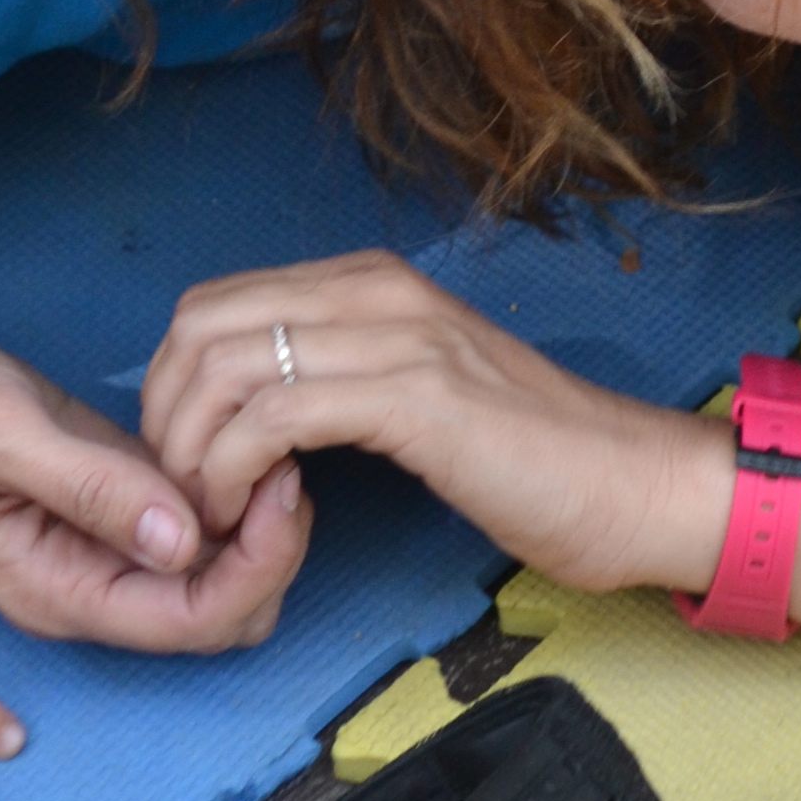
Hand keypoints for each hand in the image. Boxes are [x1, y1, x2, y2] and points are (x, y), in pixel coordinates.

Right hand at [0, 313, 311, 652]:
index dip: (255, 569)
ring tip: (265, 435)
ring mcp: (102, 544)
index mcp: (55, 590)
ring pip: (218, 570)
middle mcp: (87, 583)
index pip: (191, 623)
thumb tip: (182, 541)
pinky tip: (238, 430)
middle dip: (270, 552)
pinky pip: (196, 520)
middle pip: (220, 612)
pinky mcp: (112, 498)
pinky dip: (230, 489)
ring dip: (258, 520)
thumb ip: (89, 489)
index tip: (276, 486)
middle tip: (279, 458)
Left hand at [140, 252, 733, 595]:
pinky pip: (275, 417)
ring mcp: (399, 336)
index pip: (210, 306)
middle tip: (188, 500)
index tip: (191, 467)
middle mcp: (377, 290)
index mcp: (371, 282)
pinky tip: (261, 512)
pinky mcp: (417, 397)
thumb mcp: (419, 391)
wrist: (633, 484)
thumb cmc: (533, 458)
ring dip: (196, 457)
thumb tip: (252, 410)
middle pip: (198, 329)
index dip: (172, 390)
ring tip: (219, 517)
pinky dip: (240, 472)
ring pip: (225, 369)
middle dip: (167, 422)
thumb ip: (343, 376)